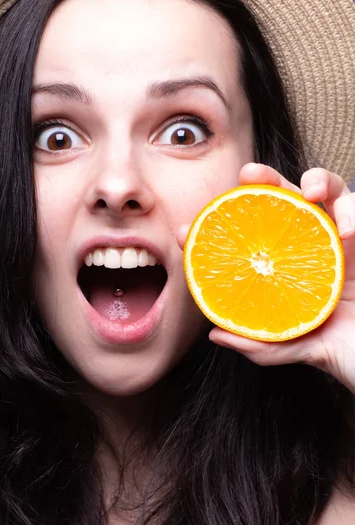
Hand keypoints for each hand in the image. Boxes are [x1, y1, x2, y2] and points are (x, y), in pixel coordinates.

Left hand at [178, 163, 354, 393]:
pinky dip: (354, 216)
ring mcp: (340, 243)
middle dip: (265, 178)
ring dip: (319, 180)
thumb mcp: (289, 347)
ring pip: (330, 192)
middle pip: (285, 198)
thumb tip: (215, 334)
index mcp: (284, 264)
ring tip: (310, 191)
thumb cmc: (335, 350)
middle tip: (248, 173)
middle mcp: (309, 246)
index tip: (186, 231)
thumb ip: (257, 343)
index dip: (217, 227)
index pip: (248, 235)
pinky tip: (348, 233)